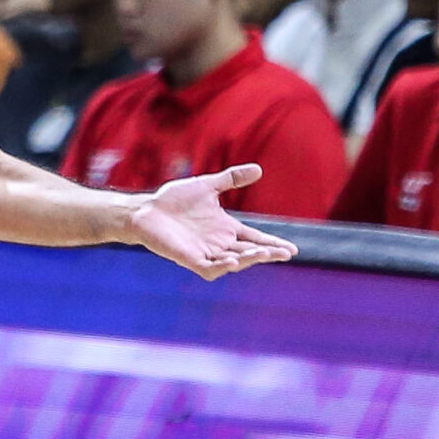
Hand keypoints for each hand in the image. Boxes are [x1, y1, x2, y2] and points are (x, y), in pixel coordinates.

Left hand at [129, 165, 298, 280]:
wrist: (147, 210)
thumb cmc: (174, 200)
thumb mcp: (208, 185)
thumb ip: (232, 179)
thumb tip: (259, 169)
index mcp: (226, 228)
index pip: (255, 239)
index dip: (273, 244)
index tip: (292, 249)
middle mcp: (219, 243)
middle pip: (250, 253)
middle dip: (268, 254)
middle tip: (285, 254)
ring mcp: (205, 252)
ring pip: (234, 262)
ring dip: (249, 259)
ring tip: (264, 253)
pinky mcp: (190, 259)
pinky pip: (210, 268)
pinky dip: (222, 267)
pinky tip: (234, 261)